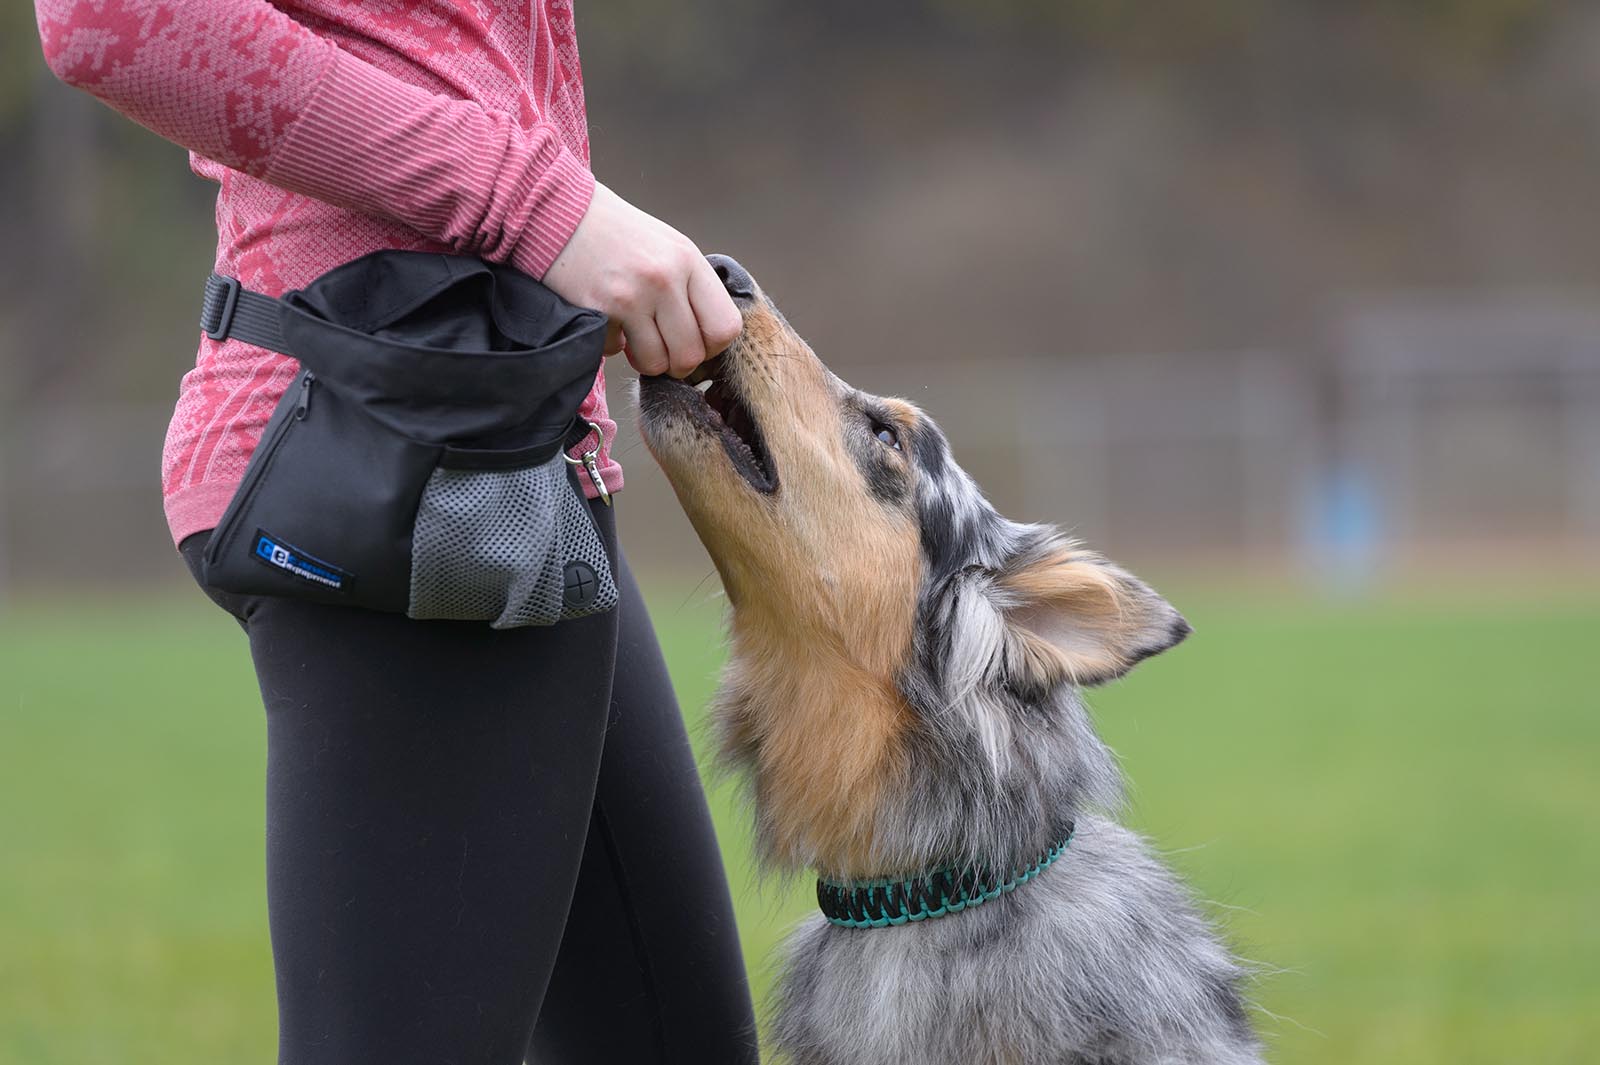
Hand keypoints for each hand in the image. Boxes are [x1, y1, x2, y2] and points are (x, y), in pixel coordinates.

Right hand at [541, 182, 741, 377]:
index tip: (694, 341)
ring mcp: (630, 296)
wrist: (557, 212)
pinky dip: (611, 345)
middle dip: (677, 363)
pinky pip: (615, 353)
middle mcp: (663, 278)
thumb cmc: (616, 233)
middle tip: (663, 350)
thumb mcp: (667, 246)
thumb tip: (710, 336)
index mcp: (687, 260)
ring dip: (645, 360)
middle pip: (691, 354)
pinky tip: (607, 321)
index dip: (712, 346)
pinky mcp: (597, 311)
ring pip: (656, 363)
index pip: (725, 327)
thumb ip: (692, 286)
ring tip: (635, 339)